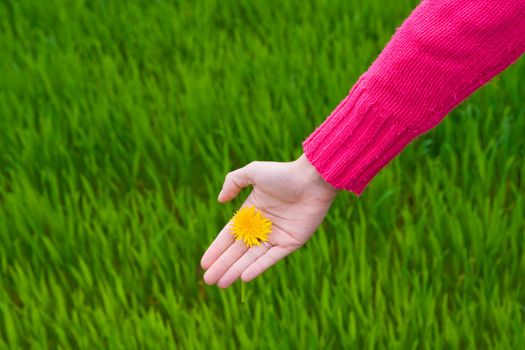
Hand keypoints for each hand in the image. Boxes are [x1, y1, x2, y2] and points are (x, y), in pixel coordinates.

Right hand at [200, 154, 338, 287]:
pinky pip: (271, 258)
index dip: (217, 249)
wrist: (312, 180)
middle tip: (208, 280)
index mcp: (251, 212)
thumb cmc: (283, 174)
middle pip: (238, 250)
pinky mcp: (291, 243)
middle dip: (222, 265)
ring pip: (252, 257)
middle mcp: (262, 226)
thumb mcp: (253, 172)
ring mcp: (276, 236)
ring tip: (221, 284)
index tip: (204, 262)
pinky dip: (258, 268)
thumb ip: (233, 182)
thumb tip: (220, 200)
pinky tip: (243, 277)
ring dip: (236, 270)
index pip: (230, 235)